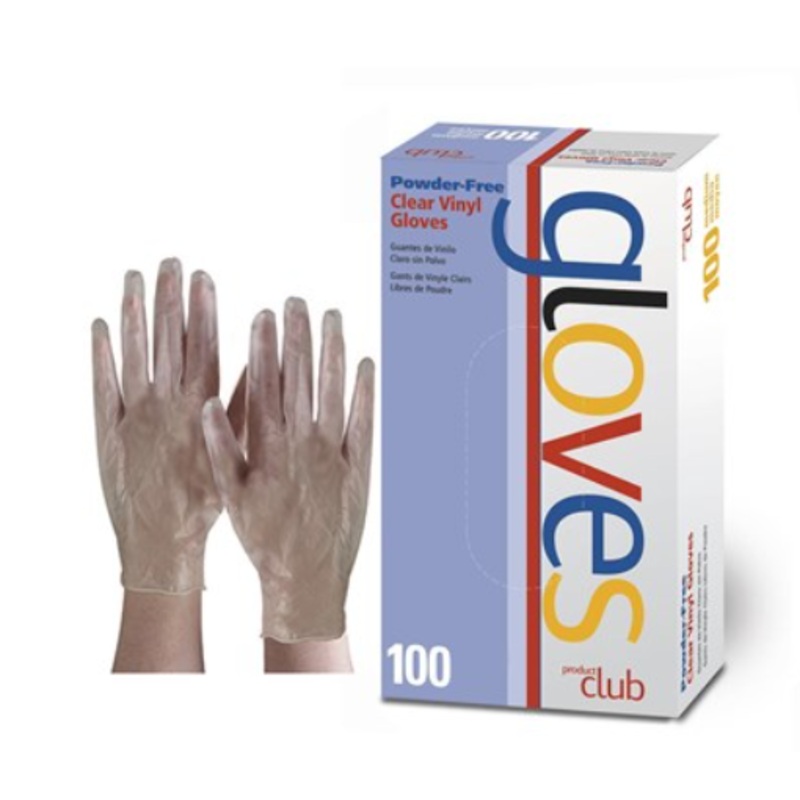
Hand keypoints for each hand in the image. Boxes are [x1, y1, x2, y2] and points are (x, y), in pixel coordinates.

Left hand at [92, 259, 241, 593]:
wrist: (162, 544)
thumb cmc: (207, 505)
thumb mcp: (238, 457)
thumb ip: (245, 409)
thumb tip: (260, 365)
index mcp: (199, 408)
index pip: (202, 346)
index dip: (202, 309)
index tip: (202, 276)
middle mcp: (165, 404)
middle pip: (167, 339)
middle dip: (169, 298)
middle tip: (170, 262)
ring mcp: (132, 415)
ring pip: (133, 354)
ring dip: (135, 313)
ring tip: (135, 278)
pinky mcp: (106, 431)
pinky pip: (101, 385)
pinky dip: (100, 355)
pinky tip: (101, 325)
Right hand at [202, 298, 374, 641]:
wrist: (307, 578)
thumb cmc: (263, 539)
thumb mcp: (232, 498)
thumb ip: (221, 449)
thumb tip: (208, 404)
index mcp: (268, 448)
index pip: (264, 385)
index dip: (264, 347)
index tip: (262, 314)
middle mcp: (303, 443)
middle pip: (301, 379)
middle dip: (298, 336)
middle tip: (297, 301)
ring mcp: (335, 454)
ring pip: (334, 392)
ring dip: (333, 352)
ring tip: (332, 317)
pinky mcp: (360, 467)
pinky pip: (364, 422)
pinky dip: (366, 393)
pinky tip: (367, 364)